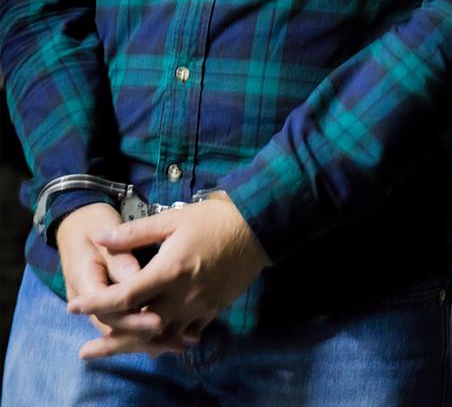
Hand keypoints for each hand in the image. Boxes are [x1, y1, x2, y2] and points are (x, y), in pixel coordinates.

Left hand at [68, 191, 271, 358]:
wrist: (257, 229)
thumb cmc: (214, 220)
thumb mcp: (172, 219)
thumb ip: (134, 233)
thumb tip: (100, 238)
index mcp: (170, 270)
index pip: (126, 295)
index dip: (97, 303)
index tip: (74, 307)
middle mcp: (184, 295)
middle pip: (142, 327)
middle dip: (112, 341)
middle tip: (87, 352)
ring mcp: (201, 306)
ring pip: (165, 337)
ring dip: (140, 345)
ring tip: (117, 351)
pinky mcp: (214, 309)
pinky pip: (188, 334)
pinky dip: (169, 340)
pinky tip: (157, 344)